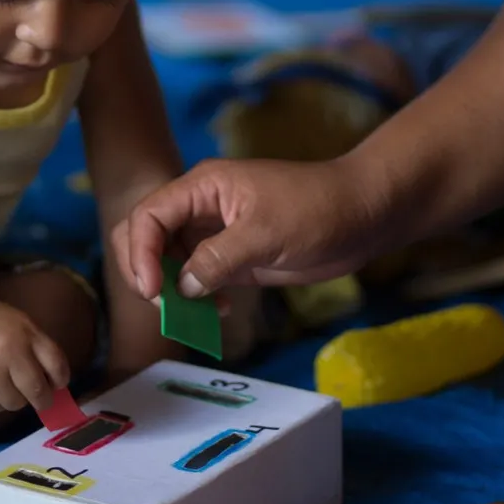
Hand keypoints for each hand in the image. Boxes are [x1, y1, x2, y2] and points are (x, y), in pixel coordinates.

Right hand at [0, 293, 69, 413]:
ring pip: (16, 404)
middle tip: (41, 398)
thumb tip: (56, 381)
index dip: (62, 379)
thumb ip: (40, 347)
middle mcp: (8, 355)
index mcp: (25, 335)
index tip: (59, 383)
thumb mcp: (22, 323)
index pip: (56, 365)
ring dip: (19, 399)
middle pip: (38, 392)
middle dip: (44, 399)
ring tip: (11, 386)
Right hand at [112, 155, 389, 300]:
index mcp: (202, 187)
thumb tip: (182, 287)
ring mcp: (215, 232)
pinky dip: (196, 297)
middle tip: (165, 305)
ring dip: (172, 290)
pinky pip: (197, 277)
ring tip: (193, 315)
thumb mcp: (265, 234)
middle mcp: (200, 207)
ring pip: (169, 260)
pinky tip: (217, 312)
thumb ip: (218, 259)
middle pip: (146, 235)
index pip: (148, 215)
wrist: (362, 215)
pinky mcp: (232, 256)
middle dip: (146, 271)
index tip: (154, 291)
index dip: (141, 253)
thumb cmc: (317, 210)